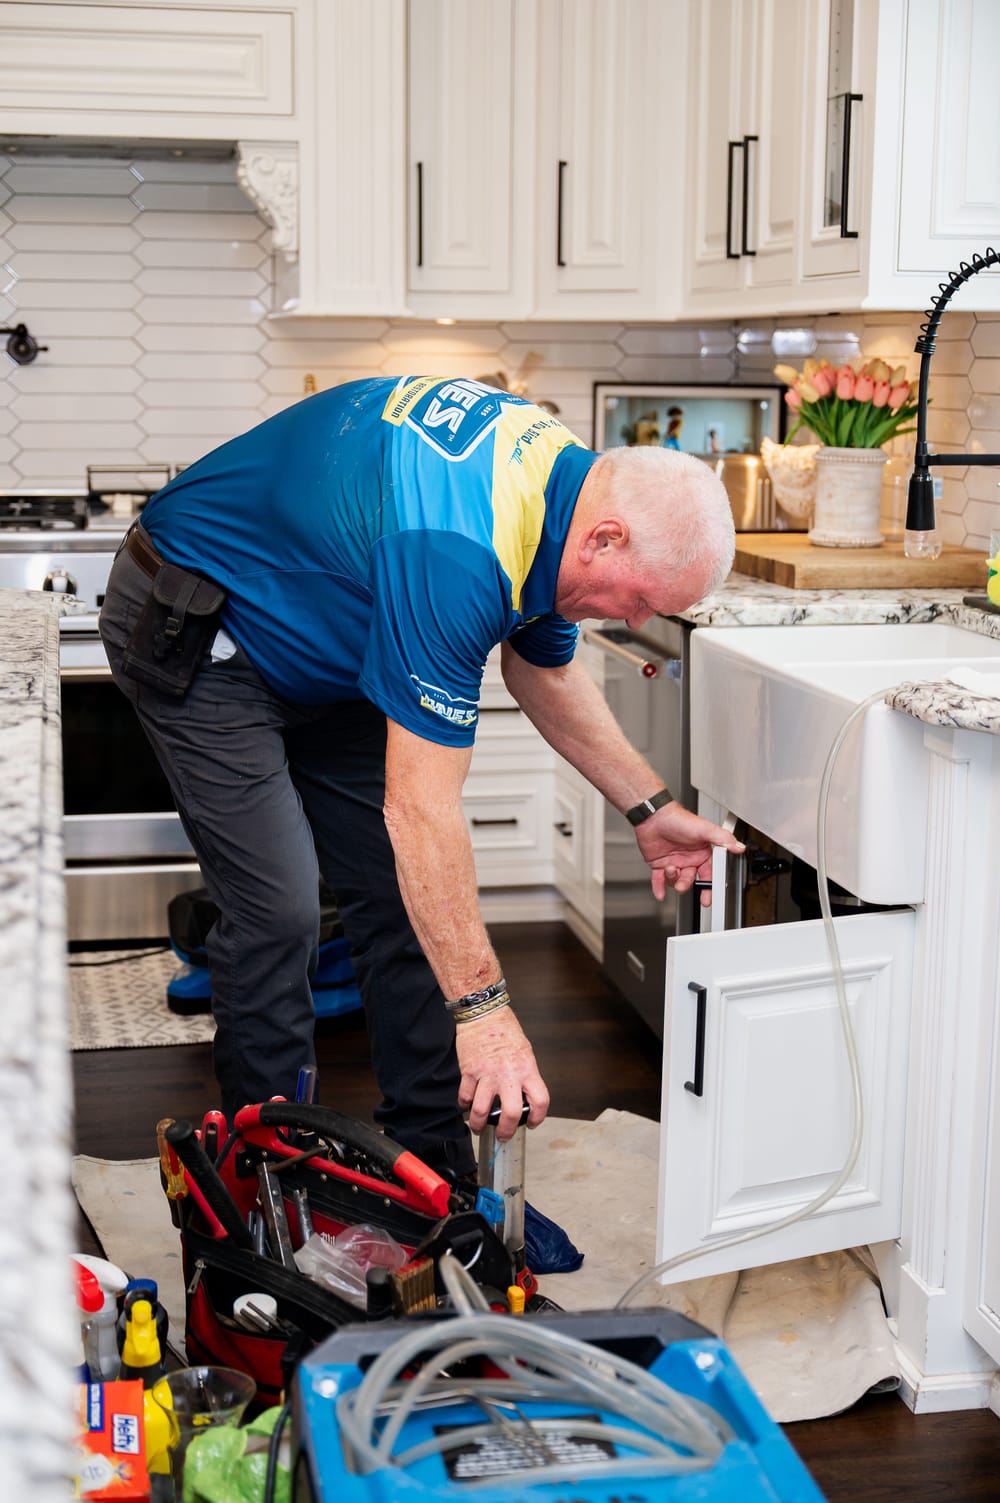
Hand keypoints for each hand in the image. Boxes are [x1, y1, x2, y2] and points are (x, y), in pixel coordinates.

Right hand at [455, 1006, 549, 1140]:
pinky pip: (464, 1096)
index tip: (531, 1122)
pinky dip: (464, 1104)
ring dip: (479, 1124)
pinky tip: (466, 1104)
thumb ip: (525, 1076)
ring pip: (481, 1111)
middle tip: (503, 1135)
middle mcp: (508, 1075)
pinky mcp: (469, 1072)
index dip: (538, 1117)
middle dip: (506, 1131)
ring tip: (478, 1127)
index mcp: (527, 1069)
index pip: (540, 1101)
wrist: (484, 1014)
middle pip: (510, 1113)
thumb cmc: (505, 1030)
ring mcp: (487, 1075)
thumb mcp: (525, 1053)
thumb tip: (523, 1097)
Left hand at [635, 801, 744, 906]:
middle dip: (687, 884)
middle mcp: (689, 859)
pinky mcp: (659, 863)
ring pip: (676, 881)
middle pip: (691, 880)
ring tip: (669, 869)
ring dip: (672, 879)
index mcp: (702, 853)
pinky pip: (659, 880)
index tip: (709, 897)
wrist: (654, 816)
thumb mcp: (704, 828)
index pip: (709, 874)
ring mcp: (674, 862)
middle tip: (683, 885)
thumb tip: (738, 847)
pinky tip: (659, 893)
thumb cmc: (678, 819)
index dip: (710, 886)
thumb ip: (722, 838)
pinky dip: (659, 888)